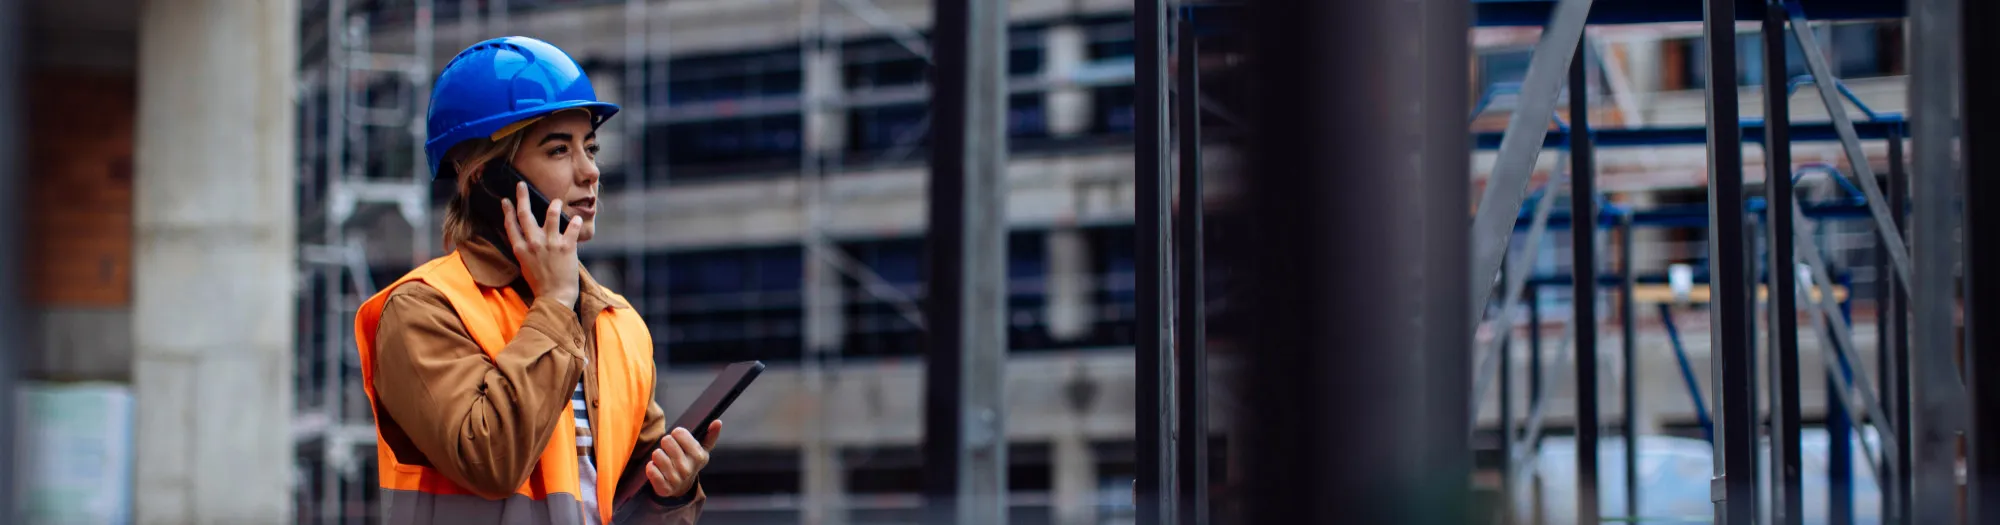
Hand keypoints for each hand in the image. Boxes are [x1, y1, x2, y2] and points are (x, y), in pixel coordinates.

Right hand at [501, 181, 582, 308]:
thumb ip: (525, 250)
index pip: (511, 225)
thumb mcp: (526, 266)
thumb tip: (526, 237)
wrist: (555, 298)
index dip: (508, 211)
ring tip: (555, 201)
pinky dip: (575, 222)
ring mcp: (550, 244)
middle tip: (521, 185)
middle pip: (525, 215)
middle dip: (522, 197)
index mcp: (521, 249)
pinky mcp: (567, 247)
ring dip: (553, 206)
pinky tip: (577, 218)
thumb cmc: (541, 284)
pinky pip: (571, 228)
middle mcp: (533, 244)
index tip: (506, 200)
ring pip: (550, 216)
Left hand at [648, 420, 721, 498]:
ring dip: (657, 456)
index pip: (679, 432)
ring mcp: (676, 480)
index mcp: (699, 456)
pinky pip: (650, 470)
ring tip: (663, 460)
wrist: (681, 488)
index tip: (679, 439)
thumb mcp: (702, 450)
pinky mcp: (664, 488)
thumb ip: (710, 435)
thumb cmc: (690, 462)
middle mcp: (688, 469)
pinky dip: (651, 467)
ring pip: (657, 454)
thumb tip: (718, 422)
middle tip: (669, 450)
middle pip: (667, 441)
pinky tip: (657, 469)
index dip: (676, 434)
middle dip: (666, 443)